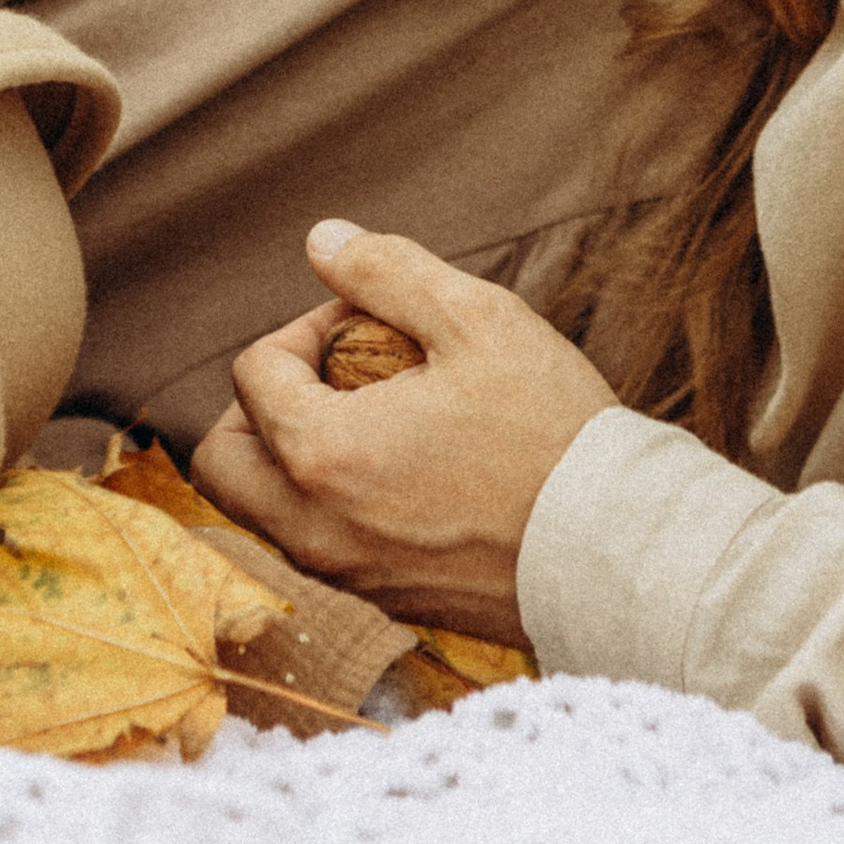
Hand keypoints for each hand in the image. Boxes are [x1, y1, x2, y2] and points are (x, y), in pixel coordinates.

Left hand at [191, 220, 616, 640]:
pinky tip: (405, 470)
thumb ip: (386, 271)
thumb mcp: (477, 320)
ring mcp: (347, 577)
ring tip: (375, 418)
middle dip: (263, 403)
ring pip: (262, 512)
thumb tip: (321, 239)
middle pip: (223, 461)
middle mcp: (315, 530)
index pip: (253, 375)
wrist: (620, 554)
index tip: (369, 324)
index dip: (305, 330)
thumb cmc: (552, 434)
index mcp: (323, 457)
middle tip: (335, 374)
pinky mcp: (384, 604)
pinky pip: (314, 548)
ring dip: (290, 456)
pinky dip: (327, 503)